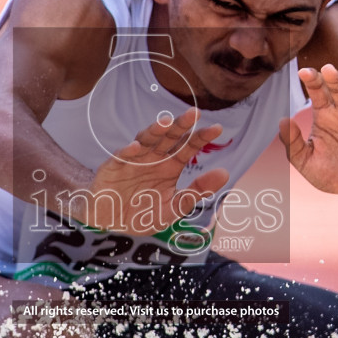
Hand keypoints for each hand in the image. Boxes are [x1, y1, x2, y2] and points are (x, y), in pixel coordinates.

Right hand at [75, 108, 229, 234]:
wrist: (111, 224)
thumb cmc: (143, 213)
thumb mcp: (174, 208)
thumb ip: (198, 191)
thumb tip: (226, 173)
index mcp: (170, 166)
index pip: (188, 147)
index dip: (201, 137)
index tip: (217, 128)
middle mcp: (153, 158)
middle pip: (168, 137)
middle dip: (180, 125)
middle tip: (194, 113)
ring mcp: (133, 161)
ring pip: (145, 141)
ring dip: (154, 131)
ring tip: (165, 123)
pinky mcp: (113, 168)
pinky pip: (120, 157)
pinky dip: (127, 151)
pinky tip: (135, 147)